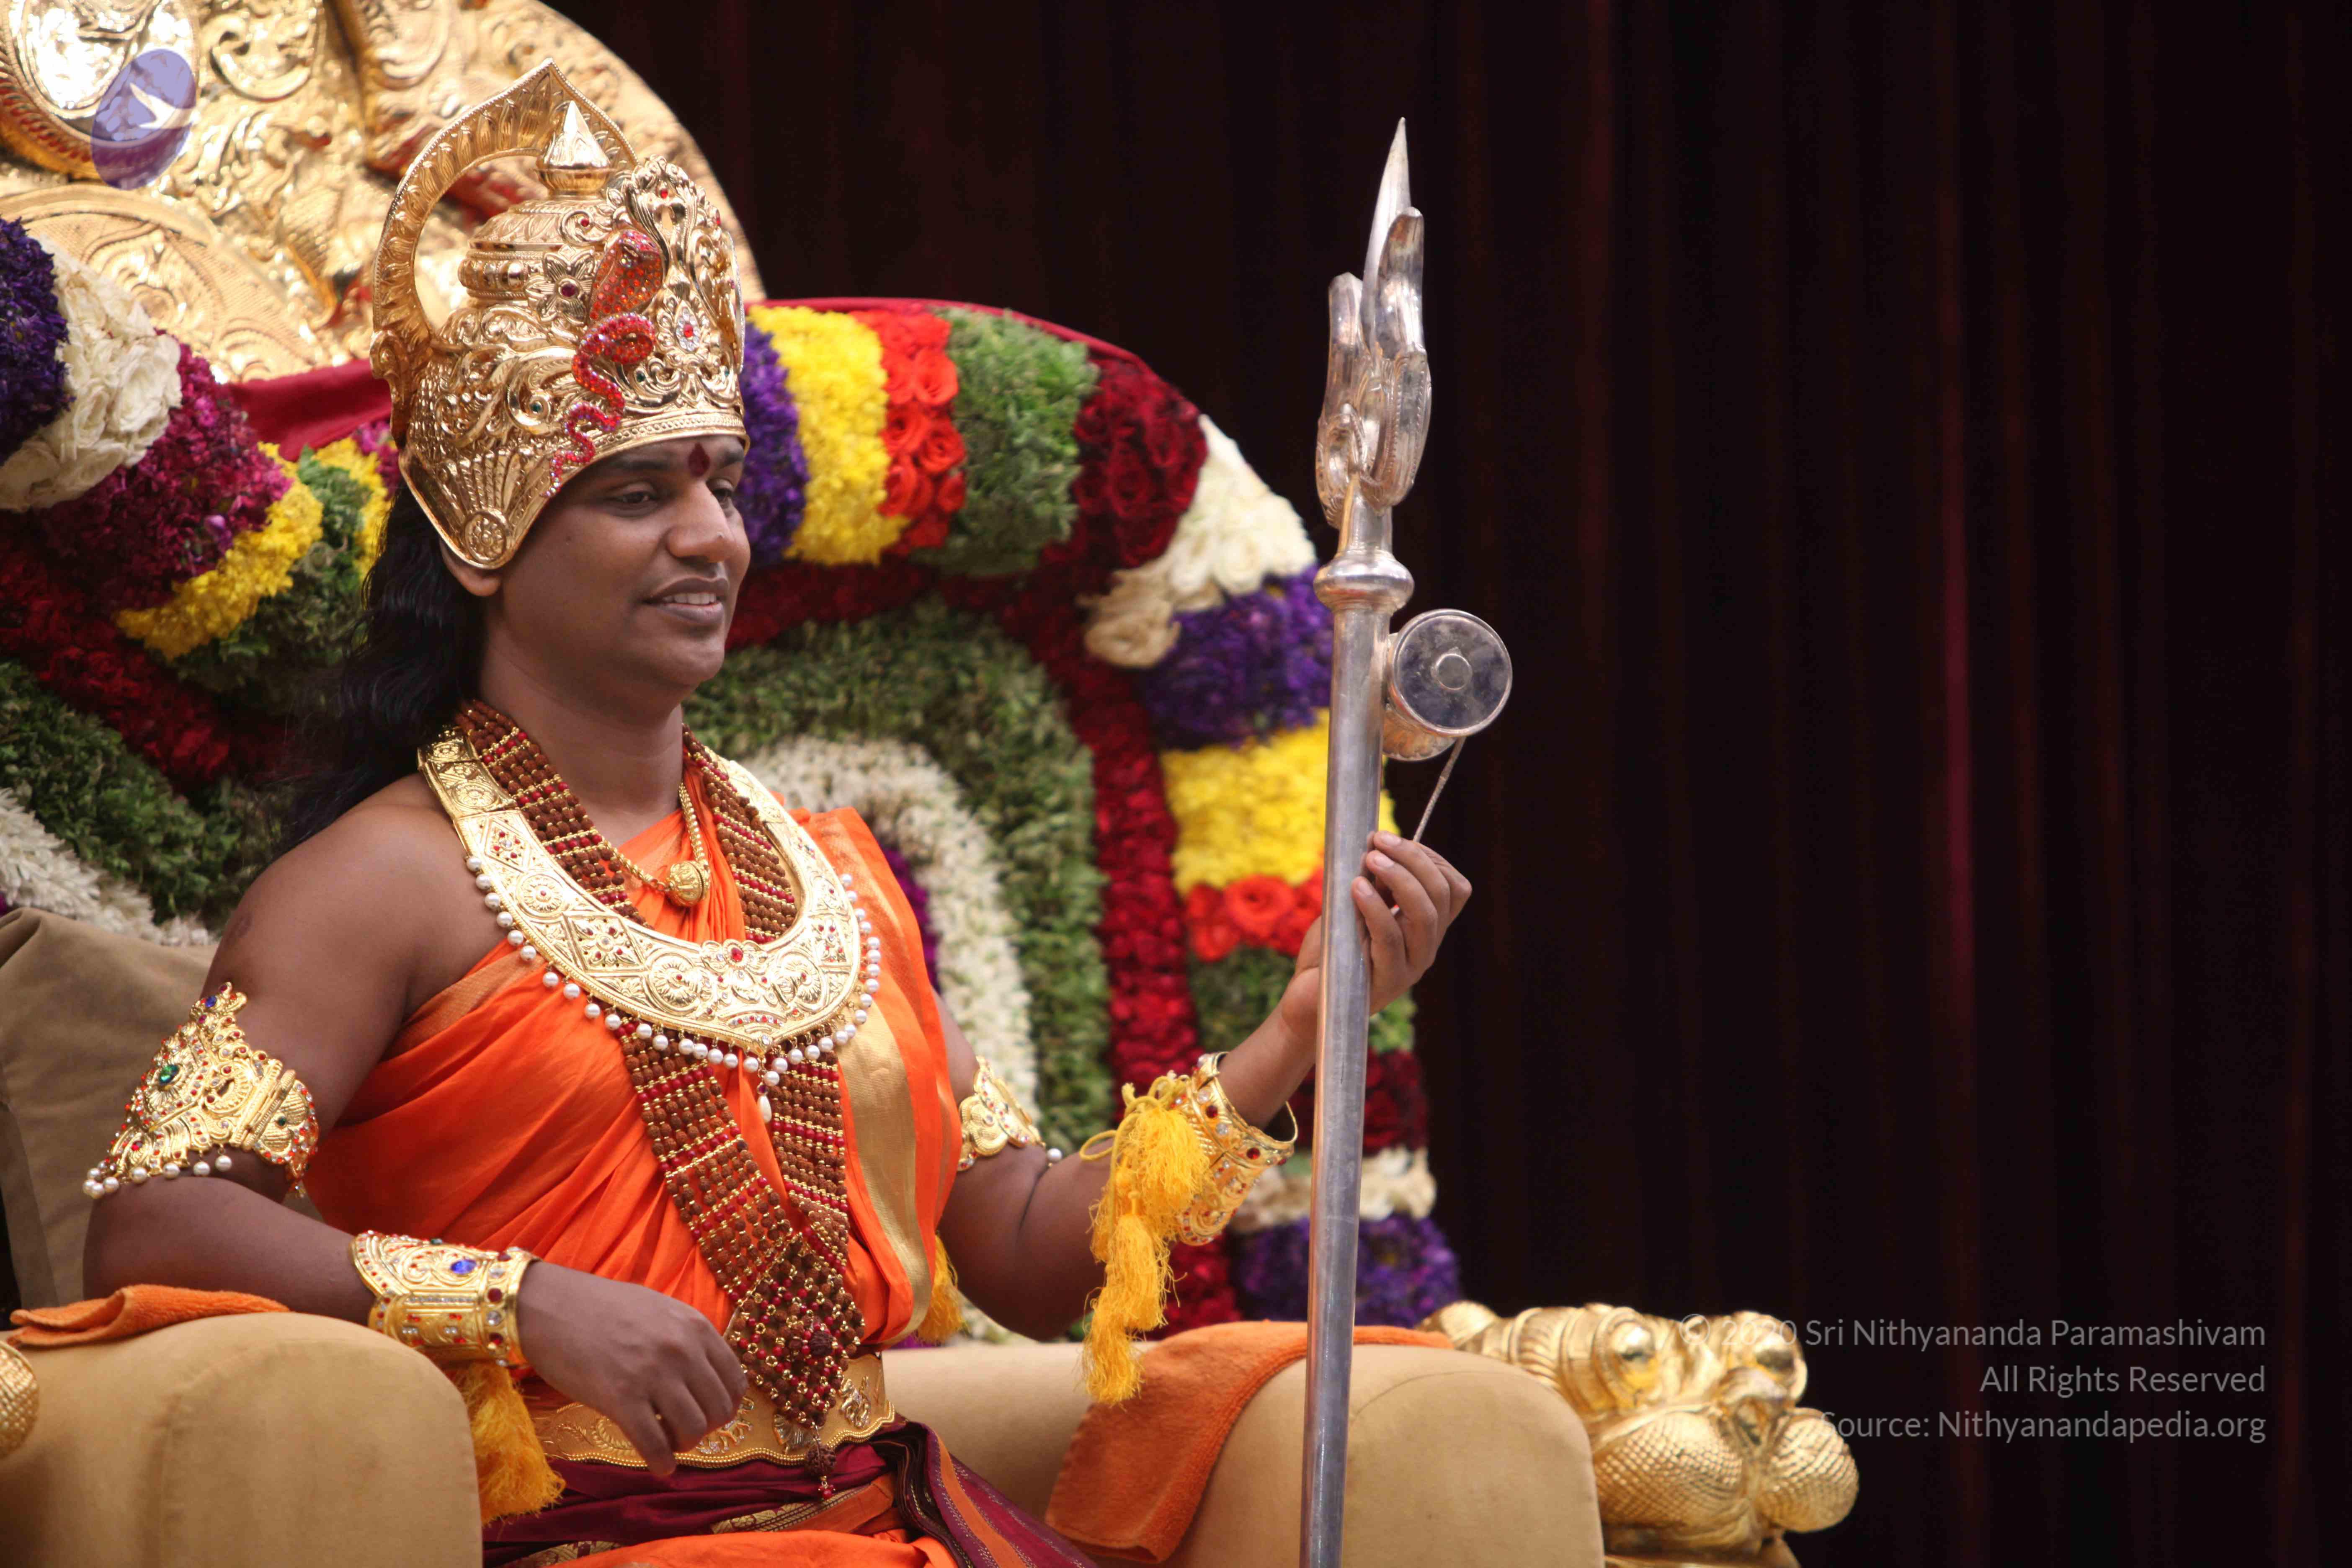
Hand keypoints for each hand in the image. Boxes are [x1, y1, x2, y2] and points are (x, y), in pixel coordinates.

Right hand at [517, 1261, 747, 1475]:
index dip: (725, 1406)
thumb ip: (687, 1338)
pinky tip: (658, 1466)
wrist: (549, 1306)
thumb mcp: (660, 1310)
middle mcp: (682, 1350)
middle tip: (684, 1429)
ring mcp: (652, 1375)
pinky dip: (662, 1464)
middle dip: (707, 1428)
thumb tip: (705, 1376)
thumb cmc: (600, 1307)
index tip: (708, 1413)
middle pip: (720, 1410)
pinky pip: (655, 1446)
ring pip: (694, 1430)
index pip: (735, 1381)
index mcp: (695, 1326)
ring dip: (683, 1445)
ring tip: (666, 1441)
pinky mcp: (620, 1399)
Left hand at [1279, 831, 1471, 1041]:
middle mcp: (1426, 948)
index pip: (1454, 889)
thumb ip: (1375, 883)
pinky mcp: (1385, 981)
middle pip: (1441, 895)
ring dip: (1399, 878)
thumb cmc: (1331, 950)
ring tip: (1371, 859)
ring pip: (1424, 916)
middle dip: (1413, 859)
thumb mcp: (1357, 907)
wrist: (1308, 1000)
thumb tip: (1379, 843)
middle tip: (1379, 841)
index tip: (1393, 840)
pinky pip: (1389, 938)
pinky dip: (1374, 907)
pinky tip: (1355, 887)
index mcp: (1426, 929)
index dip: (1430, 858)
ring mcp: (1410, 967)